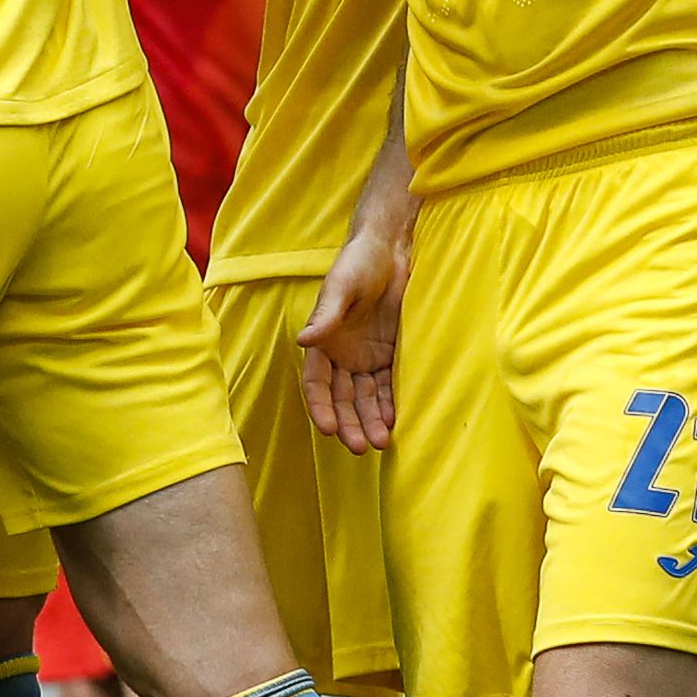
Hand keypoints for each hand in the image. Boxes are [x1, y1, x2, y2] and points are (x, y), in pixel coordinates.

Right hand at [299, 217, 409, 453]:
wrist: (391, 248)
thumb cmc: (359, 263)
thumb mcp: (342, 286)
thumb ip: (326, 315)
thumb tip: (303, 340)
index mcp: (323, 341)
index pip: (317, 384)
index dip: (321, 408)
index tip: (330, 429)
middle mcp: (341, 355)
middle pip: (342, 398)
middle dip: (350, 424)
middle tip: (361, 447)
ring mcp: (364, 357)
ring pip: (364, 398)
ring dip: (370, 420)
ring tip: (381, 442)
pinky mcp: (387, 354)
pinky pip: (386, 386)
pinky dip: (388, 404)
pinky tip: (394, 421)